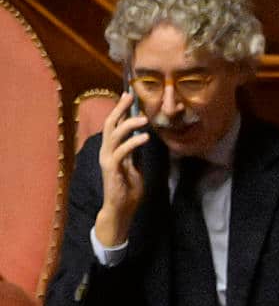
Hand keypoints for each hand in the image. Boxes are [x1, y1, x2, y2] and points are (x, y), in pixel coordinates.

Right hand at [92, 90, 151, 246]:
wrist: (121, 209)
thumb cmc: (127, 190)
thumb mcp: (134, 168)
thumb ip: (134, 154)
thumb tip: (140, 139)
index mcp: (112, 149)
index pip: (115, 125)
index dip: (121, 110)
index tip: (129, 96)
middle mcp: (106, 151)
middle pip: (111, 124)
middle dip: (120, 109)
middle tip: (130, 96)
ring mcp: (107, 159)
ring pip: (115, 135)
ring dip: (129, 125)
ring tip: (144, 118)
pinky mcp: (111, 168)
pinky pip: (122, 152)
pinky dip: (134, 143)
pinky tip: (145, 137)